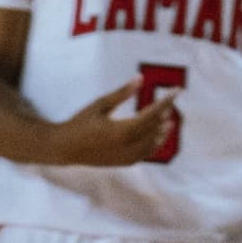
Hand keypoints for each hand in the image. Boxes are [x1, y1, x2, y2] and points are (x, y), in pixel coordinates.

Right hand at [50, 77, 178, 167]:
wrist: (64, 148)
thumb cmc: (81, 122)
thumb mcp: (100, 104)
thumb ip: (122, 93)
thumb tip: (140, 78)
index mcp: (121, 131)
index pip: (151, 114)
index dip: (166, 101)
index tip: (177, 91)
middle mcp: (126, 146)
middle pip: (154, 128)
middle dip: (164, 114)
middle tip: (171, 101)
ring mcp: (125, 157)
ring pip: (152, 144)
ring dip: (162, 132)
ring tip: (168, 120)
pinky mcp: (122, 163)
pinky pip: (144, 155)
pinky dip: (153, 145)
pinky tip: (157, 136)